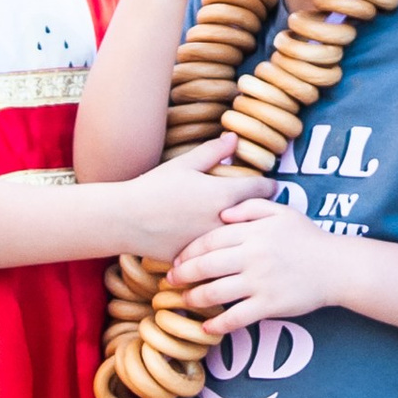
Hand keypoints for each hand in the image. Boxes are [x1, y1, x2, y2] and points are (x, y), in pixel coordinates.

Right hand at [116, 150, 269, 256]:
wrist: (125, 219)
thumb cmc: (153, 187)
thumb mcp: (184, 164)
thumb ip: (213, 151)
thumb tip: (234, 138)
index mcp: (224, 194)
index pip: (261, 189)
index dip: (269, 185)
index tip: (272, 186)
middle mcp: (223, 221)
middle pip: (257, 217)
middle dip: (261, 212)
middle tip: (265, 209)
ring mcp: (212, 243)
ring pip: (240, 239)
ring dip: (244, 232)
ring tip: (248, 229)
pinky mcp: (199, 259)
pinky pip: (218, 256)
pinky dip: (222, 251)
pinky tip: (222, 248)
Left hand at [169, 194, 337, 332]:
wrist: (337, 267)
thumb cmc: (308, 238)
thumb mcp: (282, 212)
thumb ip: (251, 207)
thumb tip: (222, 213)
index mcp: (253, 232)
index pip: (210, 240)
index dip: (189, 251)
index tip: (176, 259)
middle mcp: (253, 256)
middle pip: (206, 266)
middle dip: (182, 275)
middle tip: (169, 281)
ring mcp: (261, 282)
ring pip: (216, 292)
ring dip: (194, 298)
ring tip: (184, 300)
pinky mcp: (270, 305)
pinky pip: (237, 317)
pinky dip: (218, 324)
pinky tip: (207, 327)